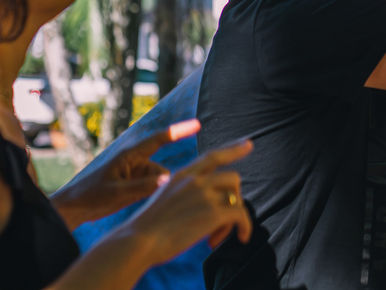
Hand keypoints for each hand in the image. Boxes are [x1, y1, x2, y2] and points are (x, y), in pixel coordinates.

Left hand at [51, 118, 201, 227]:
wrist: (75, 207)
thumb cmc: (90, 196)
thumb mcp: (116, 193)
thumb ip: (142, 187)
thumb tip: (168, 181)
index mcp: (130, 156)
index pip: (159, 139)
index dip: (179, 131)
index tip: (197, 124)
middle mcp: (136, 162)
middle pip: (162, 169)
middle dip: (164, 183)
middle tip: (151, 199)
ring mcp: (136, 173)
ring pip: (160, 181)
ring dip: (157, 192)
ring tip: (140, 205)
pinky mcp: (136, 184)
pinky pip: (154, 188)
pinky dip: (154, 196)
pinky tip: (146, 206)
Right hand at [127, 139, 254, 263]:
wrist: (137, 242)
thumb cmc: (146, 230)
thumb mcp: (164, 200)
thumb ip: (184, 196)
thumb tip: (204, 206)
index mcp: (182, 175)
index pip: (213, 156)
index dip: (233, 150)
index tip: (248, 144)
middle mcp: (196, 180)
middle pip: (233, 177)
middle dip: (234, 198)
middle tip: (225, 221)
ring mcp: (205, 194)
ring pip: (237, 198)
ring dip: (233, 219)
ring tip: (216, 237)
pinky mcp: (213, 213)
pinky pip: (241, 215)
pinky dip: (245, 227)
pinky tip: (241, 238)